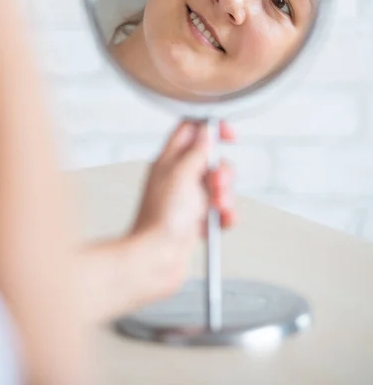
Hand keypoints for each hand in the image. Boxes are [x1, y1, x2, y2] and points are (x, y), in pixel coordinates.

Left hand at [130, 120, 236, 292]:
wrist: (156, 259)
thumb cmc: (161, 219)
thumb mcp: (182, 174)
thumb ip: (197, 151)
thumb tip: (206, 131)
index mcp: (168, 160)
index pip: (190, 130)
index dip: (211, 128)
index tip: (229, 135)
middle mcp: (177, 177)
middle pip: (210, 159)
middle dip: (222, 170)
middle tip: (218, 182)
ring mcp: (187, 199)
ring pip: (218, 186)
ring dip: (225, 195)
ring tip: (218, 206)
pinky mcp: (196, 220)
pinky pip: (220, 211)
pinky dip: (225, 215)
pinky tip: (221, 221)